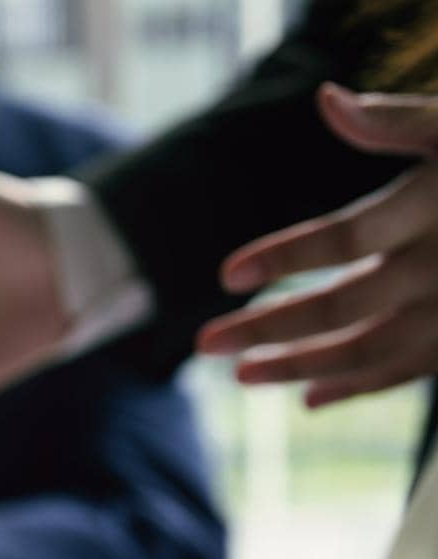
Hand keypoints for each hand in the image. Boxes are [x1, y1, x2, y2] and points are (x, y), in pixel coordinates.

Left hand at [198, 84, 437, 406]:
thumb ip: (393, 120)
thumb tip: (327, 98)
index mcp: (432, 208)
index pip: (346, 237)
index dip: (285, 256)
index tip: (226, 277)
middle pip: (343, 306)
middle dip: (269, 327)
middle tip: (205, 343)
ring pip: (368, 351)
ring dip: (300, 368)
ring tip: (242, 375)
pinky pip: (406, 372)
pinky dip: (357, 386)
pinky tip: (308, 397)